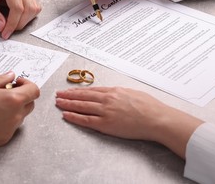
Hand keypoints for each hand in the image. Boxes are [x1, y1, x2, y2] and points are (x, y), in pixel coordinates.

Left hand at [0, 0, 41, 38]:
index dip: (13, 24)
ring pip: (34, 8)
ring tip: (11, 23)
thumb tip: (2, 27)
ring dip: (25, 20)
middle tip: (8, 30)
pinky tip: (16, 17)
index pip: (18, 8)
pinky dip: (27, 15)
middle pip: (29, 8)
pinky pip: (33, 6)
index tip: (5, 33)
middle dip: (20, 23)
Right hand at [0, 71, 39, 155]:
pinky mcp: (1, 140)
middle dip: (21, 96)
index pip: (34, 91)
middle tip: (4, 91)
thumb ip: (1, 79)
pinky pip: (9, 127)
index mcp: (12, 100)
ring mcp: (8, 130)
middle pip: (29, 104)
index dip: (27, 84)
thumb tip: (11, 76)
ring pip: (19, 116)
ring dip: (13, 108)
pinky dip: (4, 120)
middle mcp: (14, 117)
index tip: (17, 82)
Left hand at [55, 86, 202, 158]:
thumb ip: (118, 93)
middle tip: (58, 95)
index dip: (77, 91)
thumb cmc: (148, 106)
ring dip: (68, 104)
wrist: (156, 118)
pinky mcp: (106, 124)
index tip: (69, 90)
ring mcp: (105, 111)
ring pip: (81, 106)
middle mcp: (106, 99)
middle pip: (82, 96)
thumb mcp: (132, 93)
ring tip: (58, 103)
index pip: (90, 90)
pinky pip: (86, 120)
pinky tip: (66, 115)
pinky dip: (74, 117)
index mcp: (113, 91)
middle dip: (68, 95)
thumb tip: (111, 93)